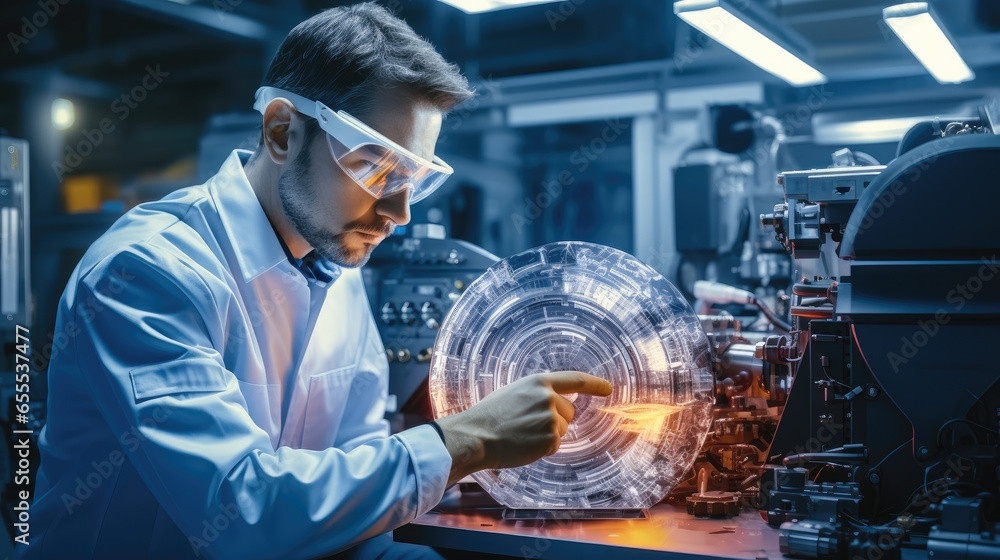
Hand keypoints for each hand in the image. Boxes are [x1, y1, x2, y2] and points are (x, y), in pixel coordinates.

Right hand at [434, 371, 611, 484]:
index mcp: (538, 382)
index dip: (594, 384)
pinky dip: (542, 448)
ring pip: (562, 429)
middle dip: (556, 419)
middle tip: (527, 424)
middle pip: (569, 411)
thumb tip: (555, 403)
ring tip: (522, 434)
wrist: (476, 436)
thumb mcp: (514, 393)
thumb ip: (537, 394)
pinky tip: (524, 445)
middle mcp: (548, 397)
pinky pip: (554, 445)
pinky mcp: (551, 439)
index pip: (575, 379)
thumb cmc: (489, 416)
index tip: (608, 388)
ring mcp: (551, 419)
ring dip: (547, 434)